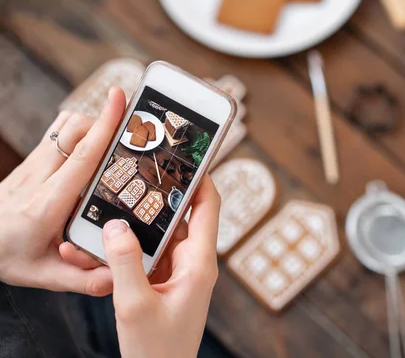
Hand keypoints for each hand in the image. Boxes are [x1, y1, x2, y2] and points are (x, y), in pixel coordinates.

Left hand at [0, 87, 125, 295]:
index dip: (104, 125)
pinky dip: (80, 131)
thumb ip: (82, 280)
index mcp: (48, 204)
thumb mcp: (44, 277)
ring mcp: (33, 166)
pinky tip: (92, 148)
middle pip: (76, 131)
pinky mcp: (31, 162)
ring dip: (92, 124)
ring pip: (66, 126)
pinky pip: (58, 133)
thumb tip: (118, 278)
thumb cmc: (7, 257)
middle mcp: (40, 177)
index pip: (82, 156)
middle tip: (134, 123)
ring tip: (115, 138)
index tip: (119, 98)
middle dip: (106, 120)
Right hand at [101, 177, 219, 357]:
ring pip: (160, 235)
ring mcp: (178, 272)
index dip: (201, 179)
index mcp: (199, 263)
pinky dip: (129, 248)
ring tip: (111, 206)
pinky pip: (148, 255)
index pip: (209, 207)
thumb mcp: (135, 305)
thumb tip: (116, 225)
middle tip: (136, 172)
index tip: (184, 156)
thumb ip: (125, 263)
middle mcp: (193, 262)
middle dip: (157, 198)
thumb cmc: (157, 350)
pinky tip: (105, 241)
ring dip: (137, 225)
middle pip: (180, 217)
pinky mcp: (163, 282)